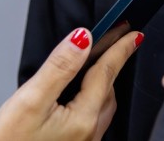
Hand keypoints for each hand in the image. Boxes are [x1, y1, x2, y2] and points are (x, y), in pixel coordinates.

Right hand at [0, 26, 141, 140]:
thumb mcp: (30, 100)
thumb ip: (59, 67)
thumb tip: (82, 39)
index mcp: (84, 119)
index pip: (107, 73)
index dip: (119, 48)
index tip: (132, 32)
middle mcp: (89, 134)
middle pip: (108, 89)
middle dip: (113, 63)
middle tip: (116, 40)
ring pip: (101, 104)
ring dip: (103, 81)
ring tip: (98, 61)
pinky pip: (91, 117)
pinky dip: (91, 97)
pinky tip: (79, 93)